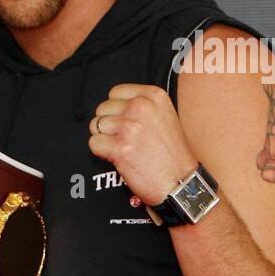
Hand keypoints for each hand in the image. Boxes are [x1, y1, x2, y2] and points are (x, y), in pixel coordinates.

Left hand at [87, 84, 197, 204]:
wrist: (180, 182)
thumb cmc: (173, 155)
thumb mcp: (165, 116)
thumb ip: (142, 106)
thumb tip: (116, 105)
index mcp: (153, 96)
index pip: (115, 92)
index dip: (116, 109)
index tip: (125, 121)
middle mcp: (141, 107)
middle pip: (103, 108)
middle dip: (109, 124)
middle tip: (126, 139)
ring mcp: (129, 127)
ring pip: (96, 125)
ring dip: (105, 139)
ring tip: (125, 148)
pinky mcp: (119, 147)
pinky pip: (94, 143)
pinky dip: (102, 152)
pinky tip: (119, 157)